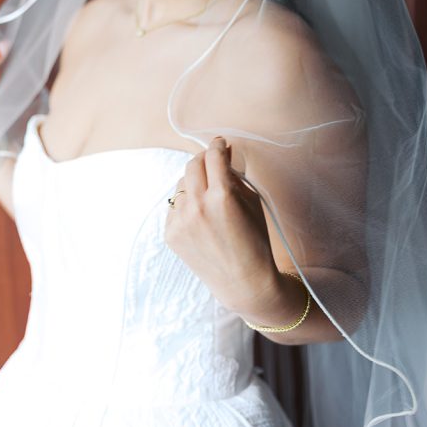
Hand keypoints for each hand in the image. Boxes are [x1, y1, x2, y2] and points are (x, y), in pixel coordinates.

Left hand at [164, 137, 279, 314]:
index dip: (218, 145)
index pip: (213, 156)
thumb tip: (223, 155)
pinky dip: (187, 204)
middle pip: (192, 164)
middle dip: (204, 159)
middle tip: (213, 162)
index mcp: (222, 196)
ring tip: (209, 195)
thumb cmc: (255, 242)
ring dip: (195, 182)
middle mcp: (197, 206)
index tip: (220, 143)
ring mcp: (181, 221)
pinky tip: (201, 216)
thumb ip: (235, 176)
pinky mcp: (171, 234)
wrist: (244, 283)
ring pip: (182, 184)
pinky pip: (175, 206)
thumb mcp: (252, 203)